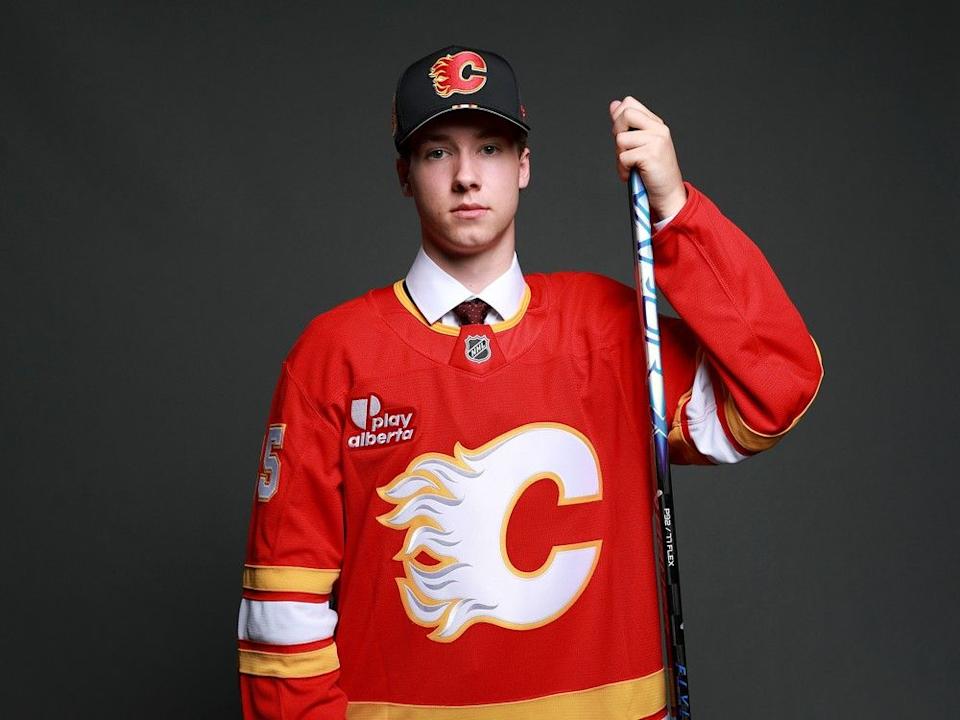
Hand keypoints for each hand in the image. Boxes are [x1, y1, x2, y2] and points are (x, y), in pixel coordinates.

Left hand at [610, 97, 686, 221]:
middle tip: (623, 150)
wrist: (668, 194)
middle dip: (617, 132)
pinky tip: (631, 174)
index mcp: (655, 124)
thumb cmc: (652, 172)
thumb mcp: (638, 145)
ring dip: (619, 156)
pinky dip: (622, 169)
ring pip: (621, 139)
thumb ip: (627, 126)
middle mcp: (658, 129)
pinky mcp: (652, 154)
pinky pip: (623, 157)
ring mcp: (657, 140)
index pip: (629, 103)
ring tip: (630, 166)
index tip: (621, 134)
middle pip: (625, 114)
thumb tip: (614, 105)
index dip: (618, 116)